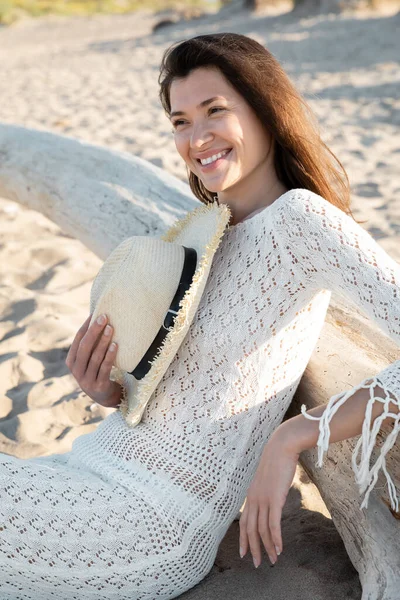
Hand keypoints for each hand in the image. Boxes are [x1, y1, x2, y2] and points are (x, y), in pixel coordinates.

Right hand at [66, 313, 121, 407]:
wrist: (103, 396)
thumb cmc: (97, 371)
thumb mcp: (89, 360)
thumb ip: (90, 344)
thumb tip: (98, 318)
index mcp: (71, 361)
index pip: (78, 340)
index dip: (86, 326)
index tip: (95, 313)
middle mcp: (76, 370)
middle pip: (85, 347)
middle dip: (94, 330)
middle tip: (104, 317)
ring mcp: (86, 379)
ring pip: (95, 356)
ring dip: (104, 341)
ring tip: (111, 328)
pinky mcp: (98, 386)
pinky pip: (104, 367)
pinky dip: (110, 355)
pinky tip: (116, 345)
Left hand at [239, 428, 299, 566]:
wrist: (281, 447)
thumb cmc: (276, 461)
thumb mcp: (267, 478)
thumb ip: (266, 490)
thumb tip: (270, 499)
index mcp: (250, 494)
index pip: (244, 521)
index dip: (243, 539)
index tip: (244, 553)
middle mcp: (254, 499)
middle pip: (250, 529)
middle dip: (253, 548)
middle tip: (256, 564)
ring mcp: (263, 499)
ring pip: (262, 530)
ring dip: (268, 547)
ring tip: (272, 560)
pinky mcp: (275, 498)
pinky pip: (274, 524)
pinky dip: (276, 538)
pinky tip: (279, 549)